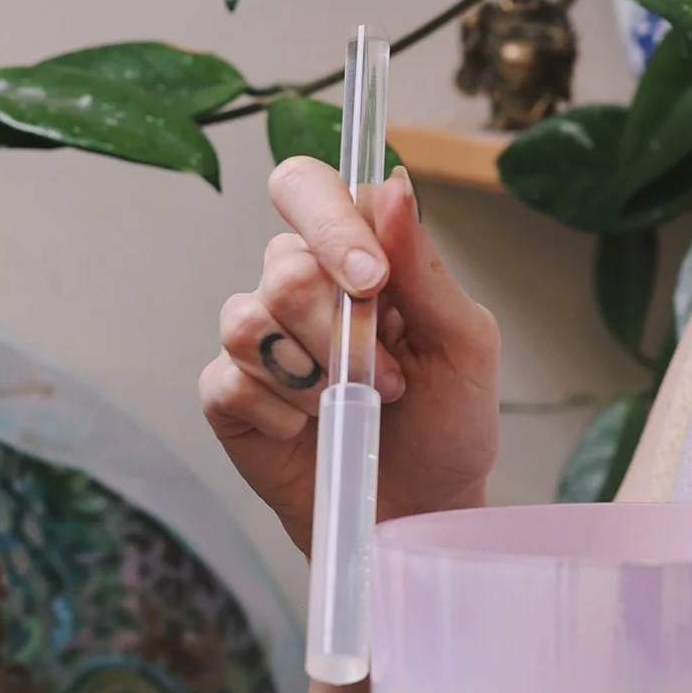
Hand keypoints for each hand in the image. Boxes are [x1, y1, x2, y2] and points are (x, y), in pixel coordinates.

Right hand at [200, 159, 500, 556]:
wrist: (421, 507)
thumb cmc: (447, 421)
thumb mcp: (463, 342)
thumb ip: (424, 267)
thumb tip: (392, 185)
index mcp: (353, 253)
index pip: (308, 188)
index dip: (332, 226)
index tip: (373, 281)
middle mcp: (295, 283)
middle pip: (283, 266)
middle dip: (342, 333)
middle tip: (387, 378)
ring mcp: (257, 338)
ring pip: (248, 320)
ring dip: (315, 376)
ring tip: (353, 405)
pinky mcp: (228, 393)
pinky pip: (230, 380)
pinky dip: (282, 414)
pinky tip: (309, 429)